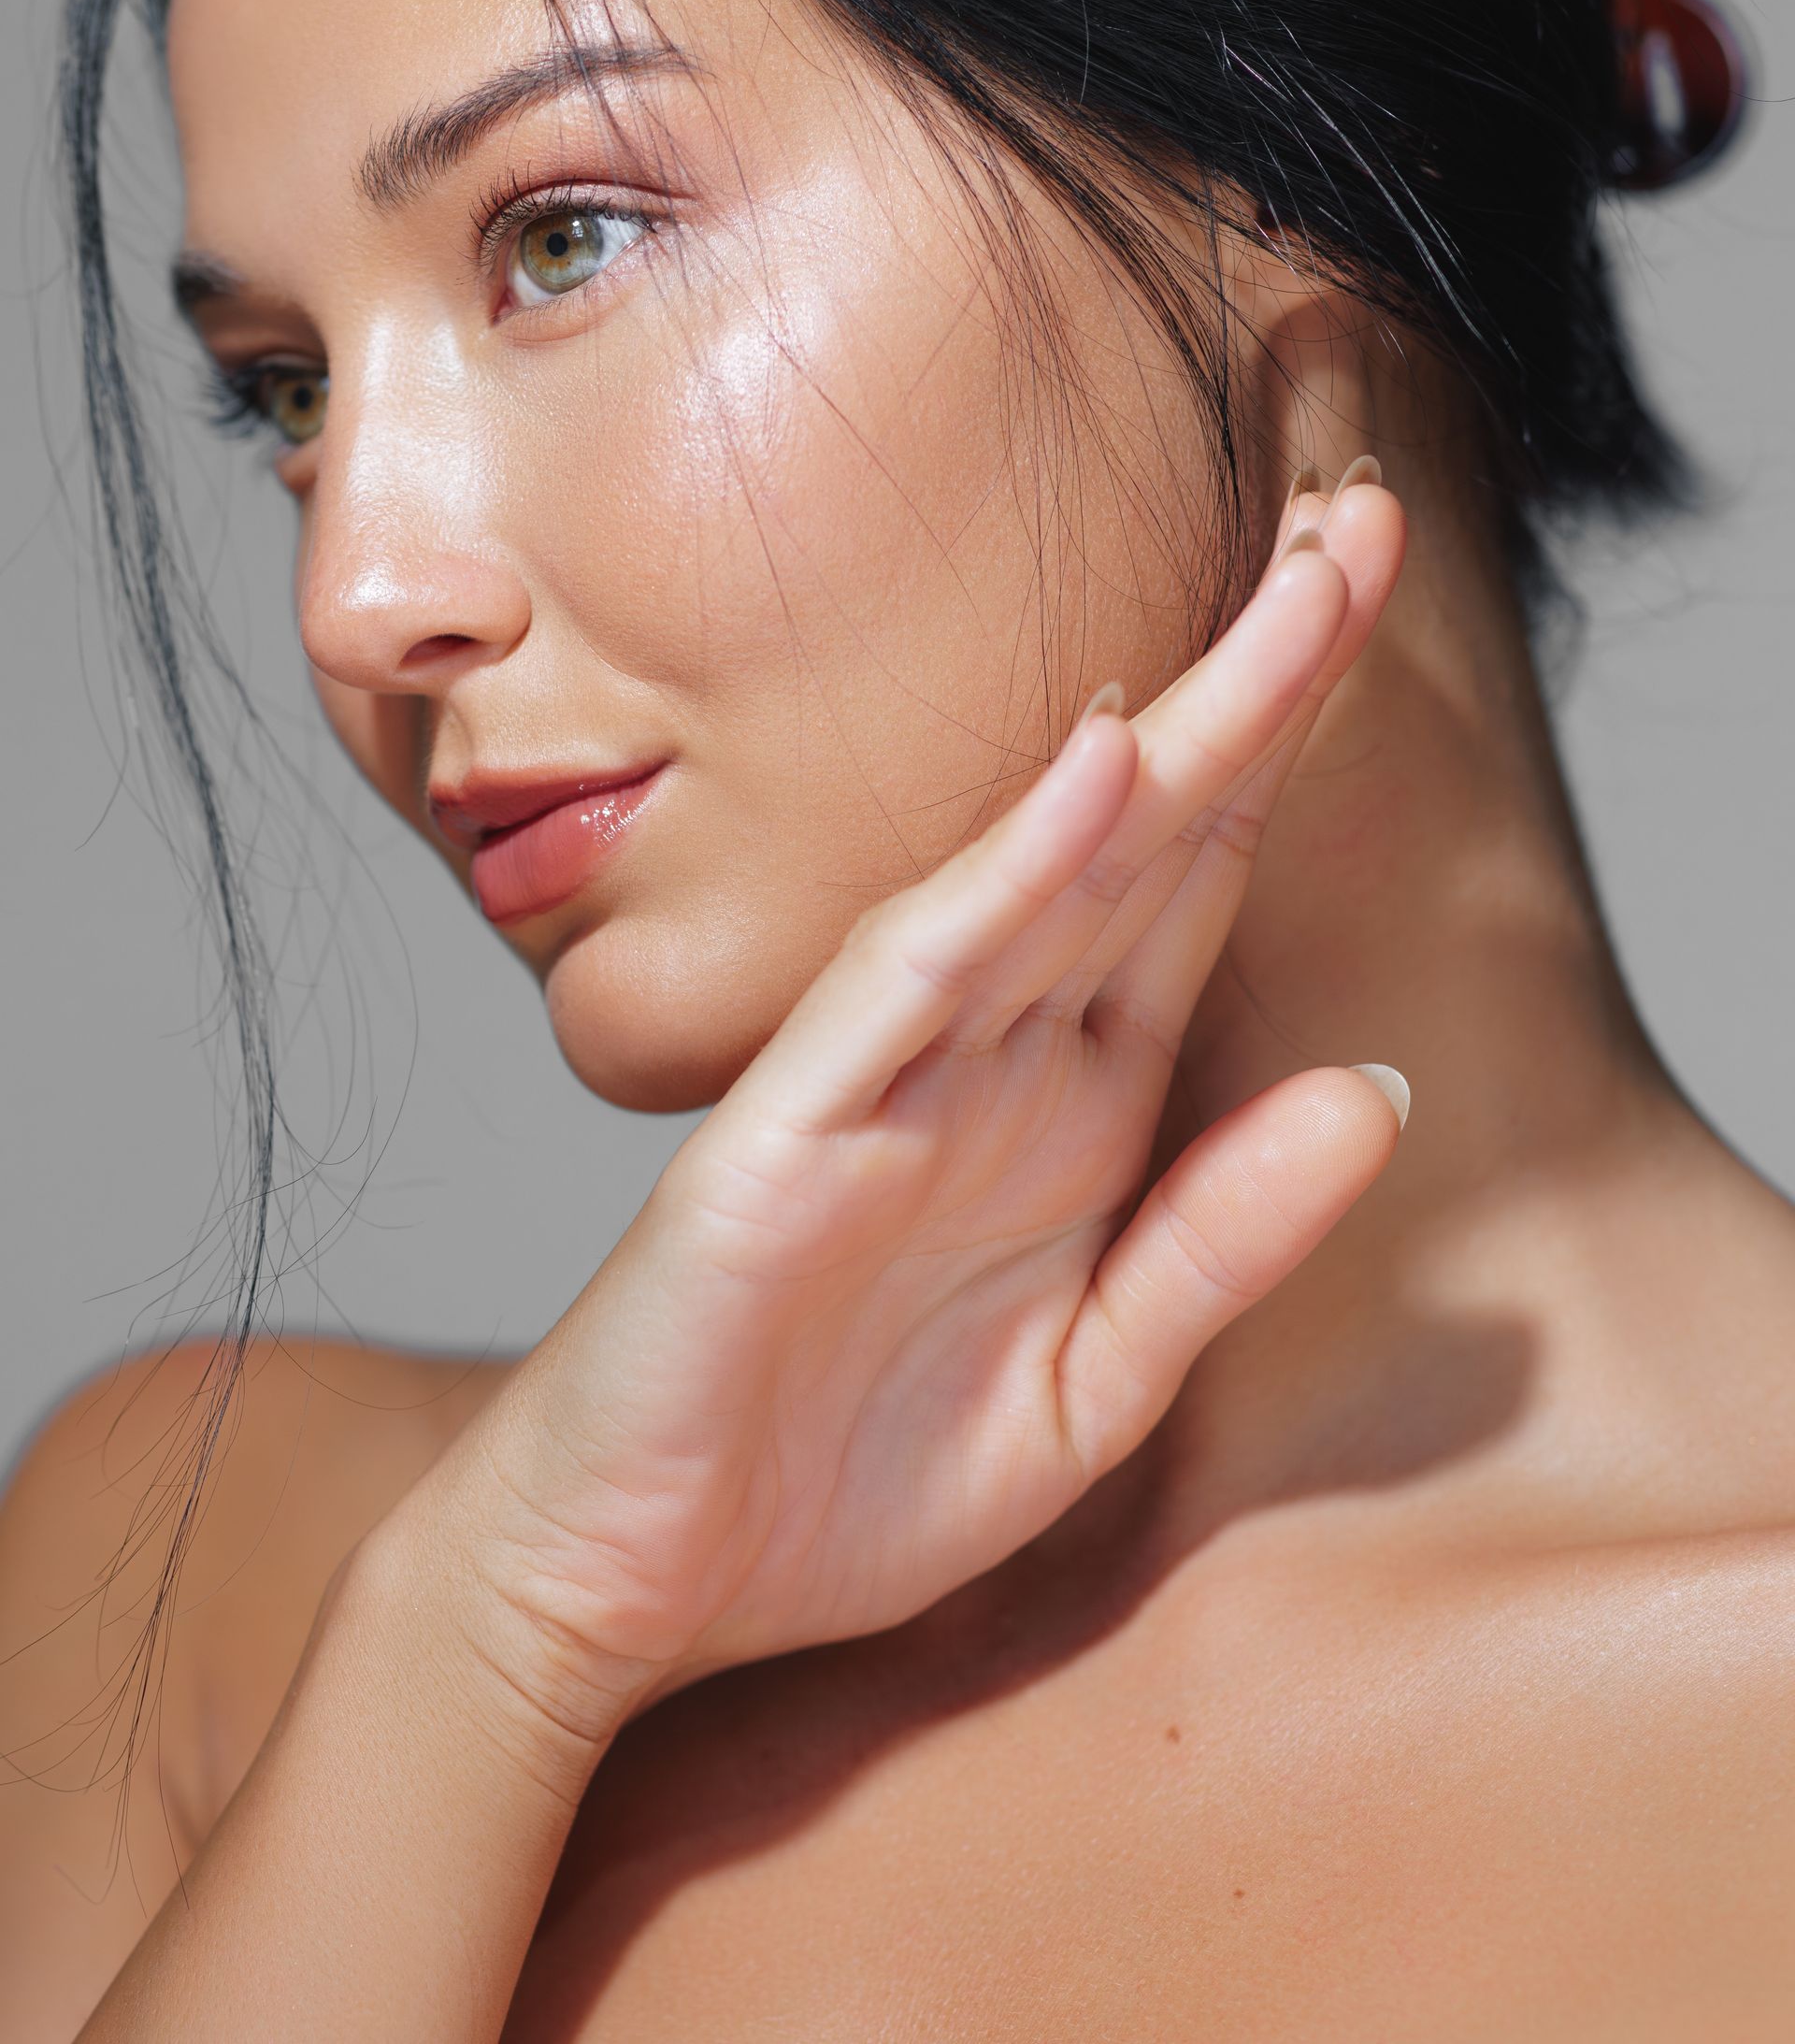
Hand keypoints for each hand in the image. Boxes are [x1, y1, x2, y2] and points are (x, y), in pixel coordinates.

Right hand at [415, 473, 1407, 1753]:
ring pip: (1053, 869)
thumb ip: (1218, 1243)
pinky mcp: (785, 1131)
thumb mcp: (1087, 1389)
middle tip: (1368, 523)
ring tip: (1299, 591)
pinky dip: (1006, 872)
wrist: (624, 1578)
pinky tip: (1097, 769)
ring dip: (1179, 729)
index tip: (1374, 615)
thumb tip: (1380, 1096)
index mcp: (1070, 1110)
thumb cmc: (833, 1485)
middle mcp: (991, 1060)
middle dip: (1264, 680)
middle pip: (1151, 840)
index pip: (1197, 892)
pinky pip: (912, 979)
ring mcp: (886, 1080)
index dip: (1292, 756)